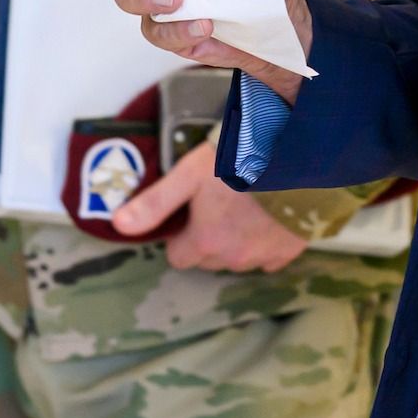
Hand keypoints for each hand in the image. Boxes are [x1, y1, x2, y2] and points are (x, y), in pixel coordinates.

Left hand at [110, 140, 307, 271]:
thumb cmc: (242, 161)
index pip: (179, 257)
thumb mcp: (189, 174)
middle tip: (218, 200)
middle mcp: (233, 258)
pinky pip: (268, 257)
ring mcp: (263, 257)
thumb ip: (154, 203)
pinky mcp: (289, 252)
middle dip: (208, 236)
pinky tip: (267, 214)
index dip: (181, 233)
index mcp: (205, 242)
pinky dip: (264, 242)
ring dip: (236, 239)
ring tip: (244, 202)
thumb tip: (118, 226)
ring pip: (237, 258)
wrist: (299, 160)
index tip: (191, 210)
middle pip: (208, 258)